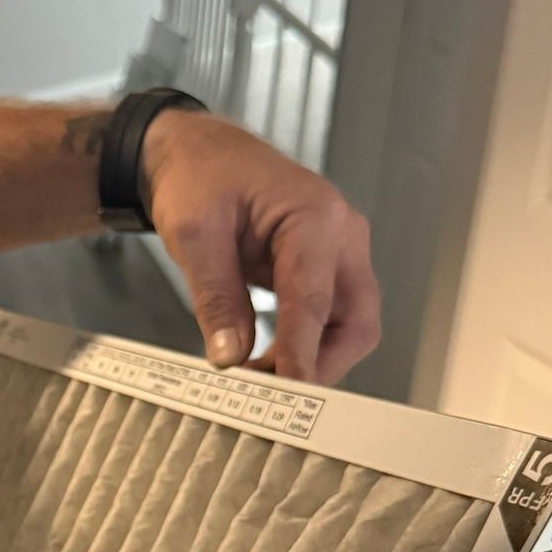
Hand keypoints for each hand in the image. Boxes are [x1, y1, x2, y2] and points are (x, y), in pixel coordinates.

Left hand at [140, 109, 379, 385]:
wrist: (198, 154)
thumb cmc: (200, 177)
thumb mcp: (194, 235)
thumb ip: (215, 297)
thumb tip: (230, 355)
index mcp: (315, 216)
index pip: (314, 300)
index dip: (302, 353)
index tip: (289, 392)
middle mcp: (341, 234)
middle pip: (356, 321)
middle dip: (321, 364)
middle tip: (273, 397)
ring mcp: (339, 252)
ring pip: (350, 325)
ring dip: (314, 359)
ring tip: (262, 381)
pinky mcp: (326, 268)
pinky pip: (330, 317)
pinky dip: (306, 344)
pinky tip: (269, 362)